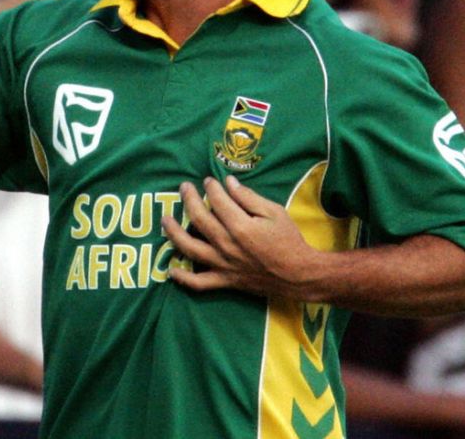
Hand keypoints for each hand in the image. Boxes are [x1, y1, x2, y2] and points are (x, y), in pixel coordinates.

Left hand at [163, 175, 320, 299]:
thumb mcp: (274, 212)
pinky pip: (199, 282)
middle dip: (188, 199)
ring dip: (174, 233)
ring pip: (190, 248)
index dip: (211, 187)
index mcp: (241, 226)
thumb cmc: (288, 240)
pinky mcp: (225, 281)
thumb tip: (228, 182)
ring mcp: (223, 265)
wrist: (299, 275)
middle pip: (199, 219)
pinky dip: (183, 278)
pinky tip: (171, 270)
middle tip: (184, 187)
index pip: (217, 201)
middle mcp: (227, 245)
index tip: (208, 180)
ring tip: (165, 220)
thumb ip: (248, 197)